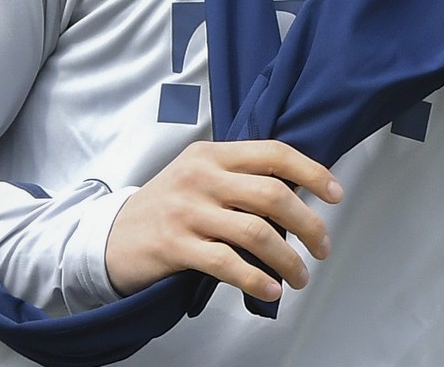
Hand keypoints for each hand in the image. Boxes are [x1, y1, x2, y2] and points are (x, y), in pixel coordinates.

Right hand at [104, 140, 342, 302]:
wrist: (109, 236)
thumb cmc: (165, 207)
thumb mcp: (199, 176)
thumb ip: (239, 178)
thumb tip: (298, 194)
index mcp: (212, 154)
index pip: (273, 154)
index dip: (311, 173)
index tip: (334, 193)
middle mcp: (201, 177)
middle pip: (272, 194)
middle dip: (308, 223)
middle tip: (322, 246)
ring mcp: (187, 211)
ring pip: (256, 232)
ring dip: (288, 259)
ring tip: (300, 276)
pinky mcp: (175, 246)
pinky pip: (227, 263)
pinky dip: (256, 279)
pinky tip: (270, 289)